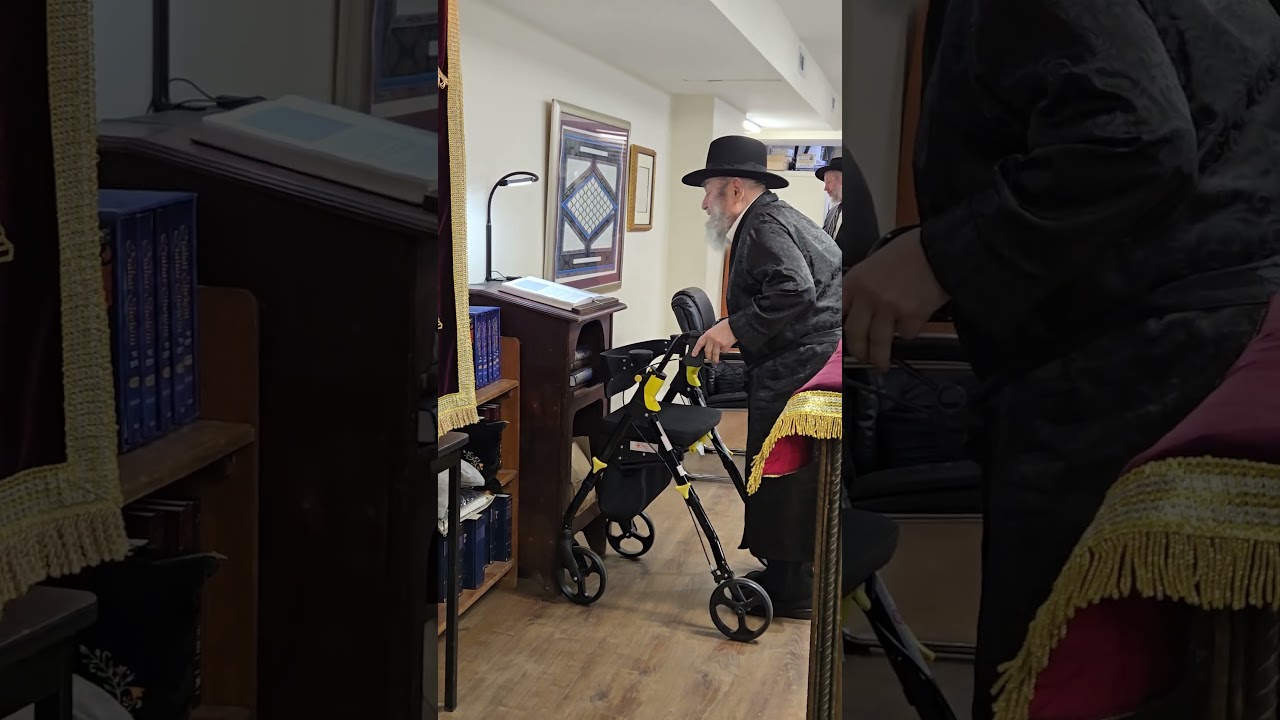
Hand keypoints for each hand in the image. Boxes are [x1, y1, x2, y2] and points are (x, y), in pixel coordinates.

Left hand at [692, 320, 736, 364]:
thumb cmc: (726, 325)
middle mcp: (712, 340)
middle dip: (708, 357)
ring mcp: (719, 344)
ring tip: (715, 361)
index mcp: (708, 334)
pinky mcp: (725, 347)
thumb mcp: (714, 328)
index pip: (699, 343)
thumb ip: (710, 336)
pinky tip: (724, 350)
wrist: (735, 325)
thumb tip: (708, 342)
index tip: (694, 354)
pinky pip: (723, 352)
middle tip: (709, 358)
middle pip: (707, 352)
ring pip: (714, 355)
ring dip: (714, 359)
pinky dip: (723, 352)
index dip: (696, 350)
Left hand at [843, 228, 948, 371]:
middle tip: (862, 357)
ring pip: (877, 344)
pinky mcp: (911, 318)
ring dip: (878, 358)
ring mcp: (888, 309)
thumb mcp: (876, 263)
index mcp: (855, 281)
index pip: (839, 312)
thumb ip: (864, 286)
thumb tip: (859, 310)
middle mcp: (868, 297)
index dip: (840, 329)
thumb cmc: (909, 251)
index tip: (842, 339)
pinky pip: (905, 335)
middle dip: (858, 351)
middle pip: (855, 334)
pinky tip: (913, 322)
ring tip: (880, 365)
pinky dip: (908, 332)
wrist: (940, 249)